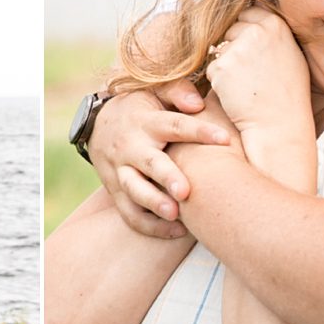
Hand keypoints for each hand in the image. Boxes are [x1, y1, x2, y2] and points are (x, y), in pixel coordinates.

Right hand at [90, 83, 229, 238]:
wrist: (98, 125)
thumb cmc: (140, 108)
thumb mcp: (153, 92)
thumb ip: (177, 92)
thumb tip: (198, 104)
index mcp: (146, 122)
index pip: (175, 125)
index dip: (200, 131)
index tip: (225, 139)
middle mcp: (132, 147)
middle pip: (149, 163)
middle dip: (166, 177)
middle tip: (185, 191)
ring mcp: (121, 171)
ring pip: (134, 190)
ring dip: (153, 203)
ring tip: (175, 215)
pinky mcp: (116, 191)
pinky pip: (129, 212)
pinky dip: (150, 226)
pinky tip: (176, 232)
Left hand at [205, 7, 311, 138]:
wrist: (278, 125)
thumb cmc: (287, 95)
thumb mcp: (290, 55)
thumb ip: (272, 35)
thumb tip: (254, 20)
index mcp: (275, 25)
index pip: (249, 13)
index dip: (247, 33)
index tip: (252, 51)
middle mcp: (256, 31)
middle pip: (231, 30)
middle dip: (233, 48)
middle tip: (249, 74)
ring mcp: (238, 48)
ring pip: (219, 50)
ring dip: (225, 65)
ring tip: (245, 86)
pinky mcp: (221, 67)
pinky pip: (212, 69)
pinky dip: (218, 82)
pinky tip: (236, 95)